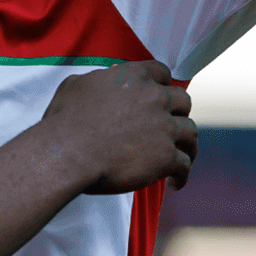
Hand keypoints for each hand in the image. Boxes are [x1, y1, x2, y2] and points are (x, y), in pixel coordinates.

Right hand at [42, 60, 196, 193]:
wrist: (68, 153)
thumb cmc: (65, 120)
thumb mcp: (76, 86)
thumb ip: (99, 78)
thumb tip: (109, 74)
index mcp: (135, 77)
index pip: (163, 73)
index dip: (164, 86)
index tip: (162, 97)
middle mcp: (155, 98)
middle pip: (183, 102)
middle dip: (179, 113)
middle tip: (171, 127)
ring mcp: (164, 127)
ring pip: (190, 133)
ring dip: (187, 145)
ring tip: (182, 156)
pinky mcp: (166, 156)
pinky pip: (184, 165)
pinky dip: (182, 175)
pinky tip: (174, 182)